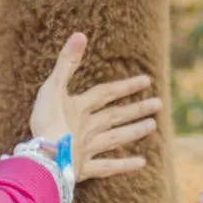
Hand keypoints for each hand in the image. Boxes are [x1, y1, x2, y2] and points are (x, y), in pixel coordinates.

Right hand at [29, 32, 161, 182]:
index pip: (107, 93)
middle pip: (116, 116)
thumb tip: (80, 34)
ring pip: (116, 138)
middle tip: (159, 104)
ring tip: (152, 126)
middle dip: (136, 109)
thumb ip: (66, 63)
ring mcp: (88, 148)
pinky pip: (107, 167)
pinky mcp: (84, 168)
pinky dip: (124, 166)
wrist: (43, 156)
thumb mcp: (52, 87)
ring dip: (133, 132)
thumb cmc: (45, 121)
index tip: (146, 81)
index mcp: (81, 107)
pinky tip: (141, 164)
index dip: (126, 86)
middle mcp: (89, 127)